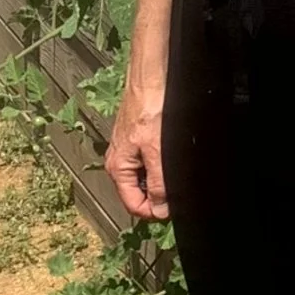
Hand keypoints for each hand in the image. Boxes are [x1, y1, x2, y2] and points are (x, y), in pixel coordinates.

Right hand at [105, 89, 167, 221]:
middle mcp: (118, 163)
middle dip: (156, 199)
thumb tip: (160, 209)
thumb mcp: (156, 152)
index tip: (171, 210)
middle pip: (136, 195)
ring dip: (158, 184)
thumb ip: (158, 183)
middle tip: (176, 196)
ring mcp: (127, 152)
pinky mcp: (136, 143)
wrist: (148, 81)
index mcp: (118, 168)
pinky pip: (147, 166)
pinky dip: (158, 169)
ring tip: (174, 178)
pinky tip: (169, 162)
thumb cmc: (148, 110)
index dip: (153, 212)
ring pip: (143, 180)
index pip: (132, 205)